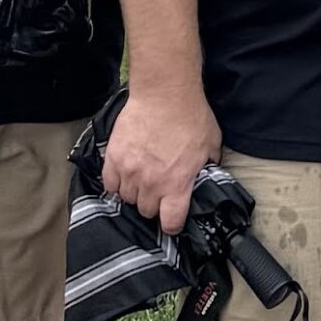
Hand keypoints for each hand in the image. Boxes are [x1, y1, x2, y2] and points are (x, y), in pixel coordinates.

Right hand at [103, 86, 221, 234]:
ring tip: (143, 182)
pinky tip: (126, 175)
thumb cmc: (191, 117)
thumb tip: (205, 177)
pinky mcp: (113, 158)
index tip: (173, 221)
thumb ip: (207, 167)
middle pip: (146, 211)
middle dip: (154, 206)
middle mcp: (151, 183)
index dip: (172, 225)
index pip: (170, 222)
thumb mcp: (211, 146)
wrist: (165, 95)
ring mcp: (129, 171)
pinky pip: (109, 183)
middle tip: (160, 193)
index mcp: (177, 184)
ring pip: (126, 198)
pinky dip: (116, 183)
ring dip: (135, 194)